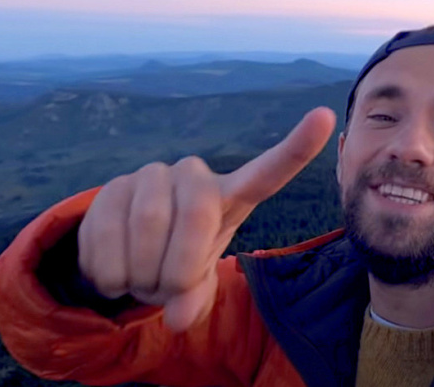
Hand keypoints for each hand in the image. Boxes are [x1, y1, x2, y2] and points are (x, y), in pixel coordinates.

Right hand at [77, 107, 335, 331]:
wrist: (124, 259)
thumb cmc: (178, 266)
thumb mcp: (196, 287)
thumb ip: (196, 299)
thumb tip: (180, 316)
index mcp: (232, 196)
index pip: (270, 171)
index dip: (297, 147)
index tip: (326, 117)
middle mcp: (196, 176)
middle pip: (198, 214)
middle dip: (180, 267)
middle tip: (167, 289)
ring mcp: (152, 176)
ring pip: (149, 224)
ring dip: (143, 273)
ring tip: (143, 280)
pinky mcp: (111, 187)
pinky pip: (107, 233)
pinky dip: (110, 271)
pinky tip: (115, 274)